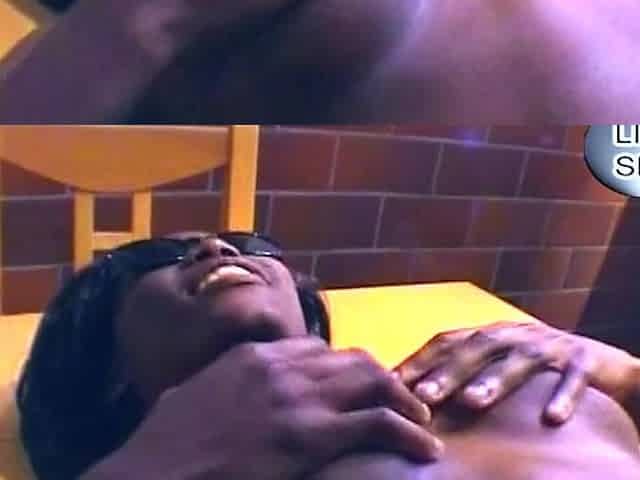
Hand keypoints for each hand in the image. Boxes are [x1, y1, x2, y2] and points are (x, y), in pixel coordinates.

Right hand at [85, 337, 441, 479]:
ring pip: (373, 379)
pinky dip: (408, 431)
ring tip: (420, 418)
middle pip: (352, 359)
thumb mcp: (191, 395)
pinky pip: (378, 423)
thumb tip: (227, 386)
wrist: (157, 469)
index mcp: (254, 354)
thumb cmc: (166, 441)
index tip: (355, 385)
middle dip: (380, 378)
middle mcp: (283, 366)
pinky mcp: (313, 434)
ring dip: (402, 398)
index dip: (342, 367)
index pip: (315, 347)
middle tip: (398, 399)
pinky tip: (424, 446)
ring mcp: (300, 398)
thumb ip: (222, 381)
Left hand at [393, 322, 639, 423]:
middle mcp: (514, 335)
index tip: (392, 383)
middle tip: (423, 394)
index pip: (447, 342)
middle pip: (477, 348)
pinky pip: (575, 379)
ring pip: (521, 360)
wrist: (599, 360)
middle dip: (448, 371)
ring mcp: (550, 346)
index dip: (420, 360)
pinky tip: (551, 419)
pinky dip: (563, 395)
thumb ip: (460, 372)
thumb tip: (408, 393)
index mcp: (489, 335)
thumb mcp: (496, 362)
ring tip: (472, 402)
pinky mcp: (586, 362)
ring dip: (495, 380)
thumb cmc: (534, 365)